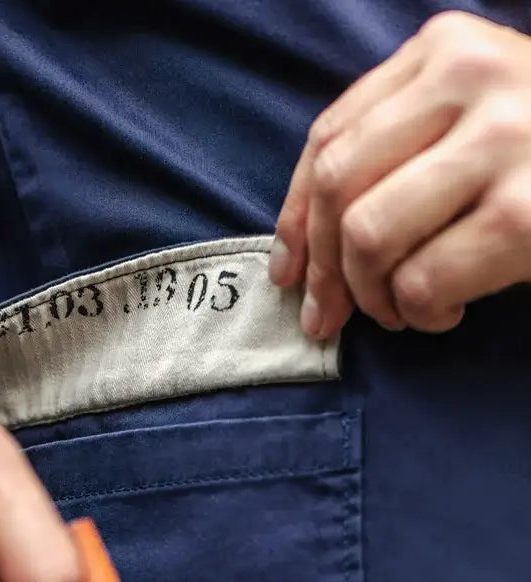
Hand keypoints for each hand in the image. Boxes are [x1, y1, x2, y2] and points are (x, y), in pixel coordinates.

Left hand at [270, 11, 530, 338]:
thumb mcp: (475, 115)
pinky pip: (422, 281)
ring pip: (369, 234)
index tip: (289, 273)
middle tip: (332, 315)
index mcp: (446, 50)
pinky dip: (419, 313)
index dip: (294, 217)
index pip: (330, 135)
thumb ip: (397, 147)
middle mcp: (471, 81)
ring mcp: (503, 144)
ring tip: (401, 310)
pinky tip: (444, 312)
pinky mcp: (526, 215)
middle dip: (323, 269)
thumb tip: (301, 246)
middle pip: (337, 186)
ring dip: (372, 295)